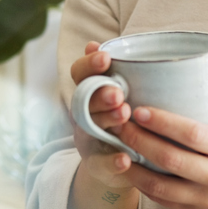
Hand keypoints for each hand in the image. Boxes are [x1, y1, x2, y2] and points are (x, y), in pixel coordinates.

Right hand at [68, 42, 135, 190]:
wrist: (119, 165)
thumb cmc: (127, 119)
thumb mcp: (125, 93)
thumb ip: (124, 71)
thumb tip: (110, 42)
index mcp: (89, 92)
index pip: (80, 74)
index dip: (89, 65)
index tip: (105, 57)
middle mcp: (84, 114)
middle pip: (85, 100)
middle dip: (100, 94)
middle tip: (118, 92)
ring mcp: (89, 140)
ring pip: (91, 128)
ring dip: (107, 120)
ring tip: (125, 114)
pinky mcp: (97, 165)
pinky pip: (101, 164)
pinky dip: (112, 162)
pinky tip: (126, 159)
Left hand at [119, 108, 207, 208]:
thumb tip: (171, 88)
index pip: (194, 134)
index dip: (163, 122)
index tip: (140, 110)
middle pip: (171, 159)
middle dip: (139, 140)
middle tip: (119, 124)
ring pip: (160, 185)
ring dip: (132, 166)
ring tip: (116, 147)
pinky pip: (163, 200)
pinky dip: (142, 183)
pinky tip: (129, 168)